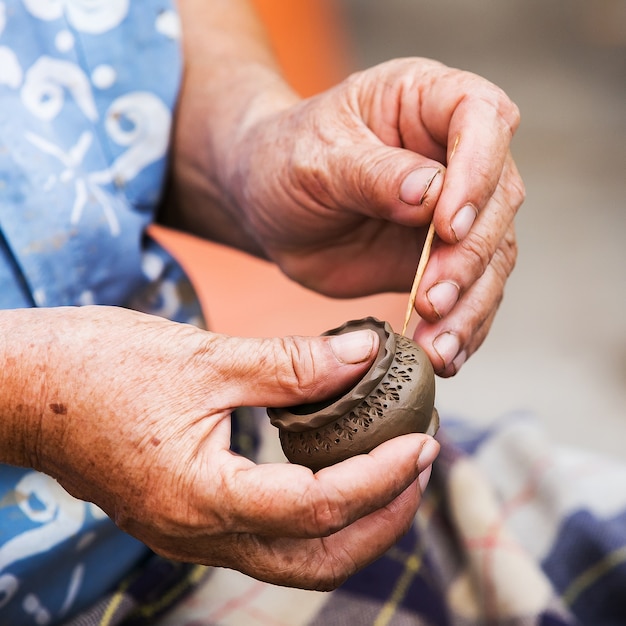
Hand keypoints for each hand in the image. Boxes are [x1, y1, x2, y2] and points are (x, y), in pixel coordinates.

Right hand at [4, 306, 438, 588]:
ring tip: (391, 469)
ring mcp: (189, 532)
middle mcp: (196, 533)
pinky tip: (333, 466)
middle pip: (316, 560)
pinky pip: (265, 535)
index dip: (381, 476)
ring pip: (294, 558)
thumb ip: (291, 363)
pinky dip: (314, 512)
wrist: (25, 388)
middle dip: (381, 518)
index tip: (423, 440)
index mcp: (201, 496)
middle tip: (420, 463)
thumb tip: (363, 355)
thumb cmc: (99, 366)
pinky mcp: (186, 515)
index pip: (318, 507)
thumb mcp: (205, 357)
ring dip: (353, 522)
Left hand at [224, 58, 524, 375]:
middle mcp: (453, 153)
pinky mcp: (440, 259)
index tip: (446, 226)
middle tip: (432, 301)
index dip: (477, 173)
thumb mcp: (314, 158)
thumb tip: (431, 195)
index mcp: (425, 100)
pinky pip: (468, 293)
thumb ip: (371, 174)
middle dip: (469, 257)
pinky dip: (461, 327)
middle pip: (498, 199)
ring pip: (491, 257)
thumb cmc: (283, 161)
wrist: (267, 204)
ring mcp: (452, 209)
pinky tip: (445, 354)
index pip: (482, 119)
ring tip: (438, 348)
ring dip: (471, 306)